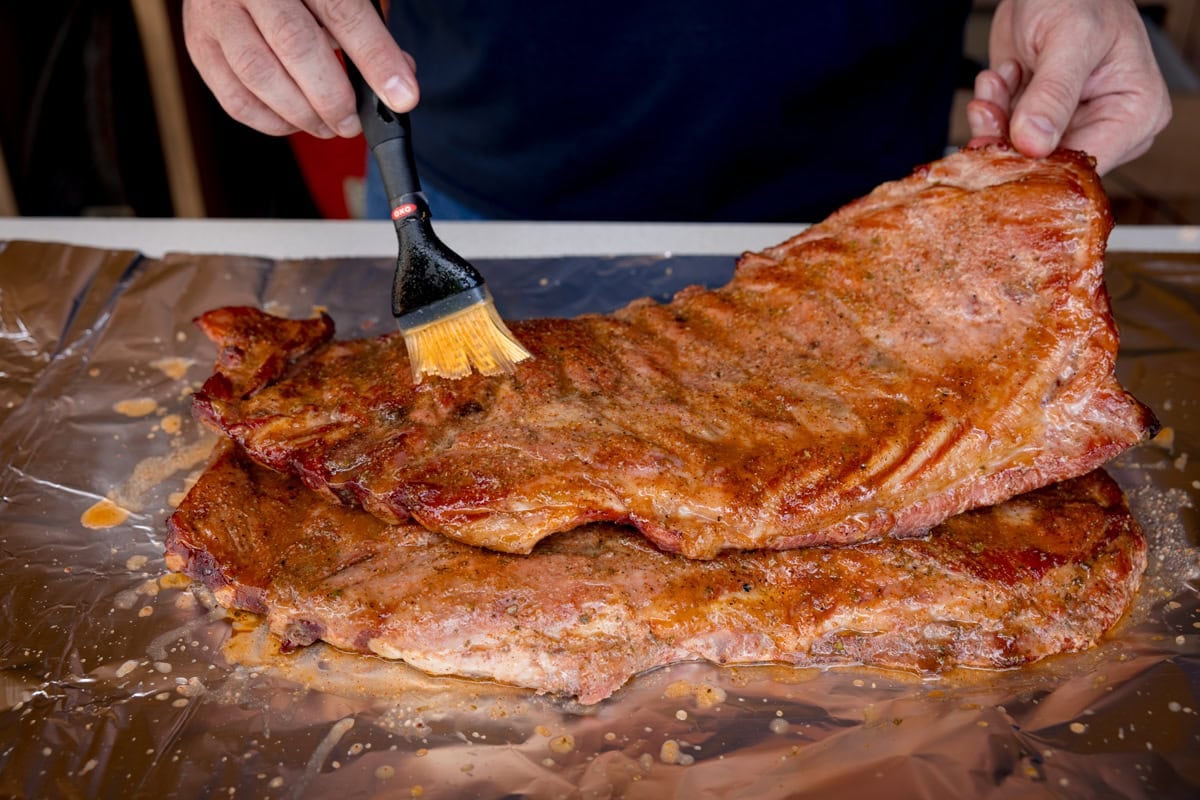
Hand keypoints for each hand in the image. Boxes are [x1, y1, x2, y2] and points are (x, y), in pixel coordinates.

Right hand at [183, 0, 418, 138]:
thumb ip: (368, 32)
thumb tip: (398, 83)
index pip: (343, 13)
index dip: (376, 59)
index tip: (403, 97)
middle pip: (296, 45)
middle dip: (334, 97)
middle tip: (353, 123)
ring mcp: (217, 13)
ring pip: (259, 74)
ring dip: (302, 114)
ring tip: (329, 126)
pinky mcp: (199, 44)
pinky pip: (234, 96)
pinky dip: (270, 121)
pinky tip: (295, 122)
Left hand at [966, 0, 1170, 173]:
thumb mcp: (1071, 39)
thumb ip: (1053, 93)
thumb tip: (1035, 143)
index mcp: (1137, 112)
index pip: (1089, 162)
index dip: (1042, 162)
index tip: (1008, 143)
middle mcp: (1107, 126)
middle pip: (1050, 165)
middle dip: (1011, 137)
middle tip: (991, 106)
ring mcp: (1071, 126)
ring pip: (1020, 153)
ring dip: (996, 119)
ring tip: (997, 81)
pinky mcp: (1039, 121)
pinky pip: (1005, 136)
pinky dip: (993, 109)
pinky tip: (1000, 77)